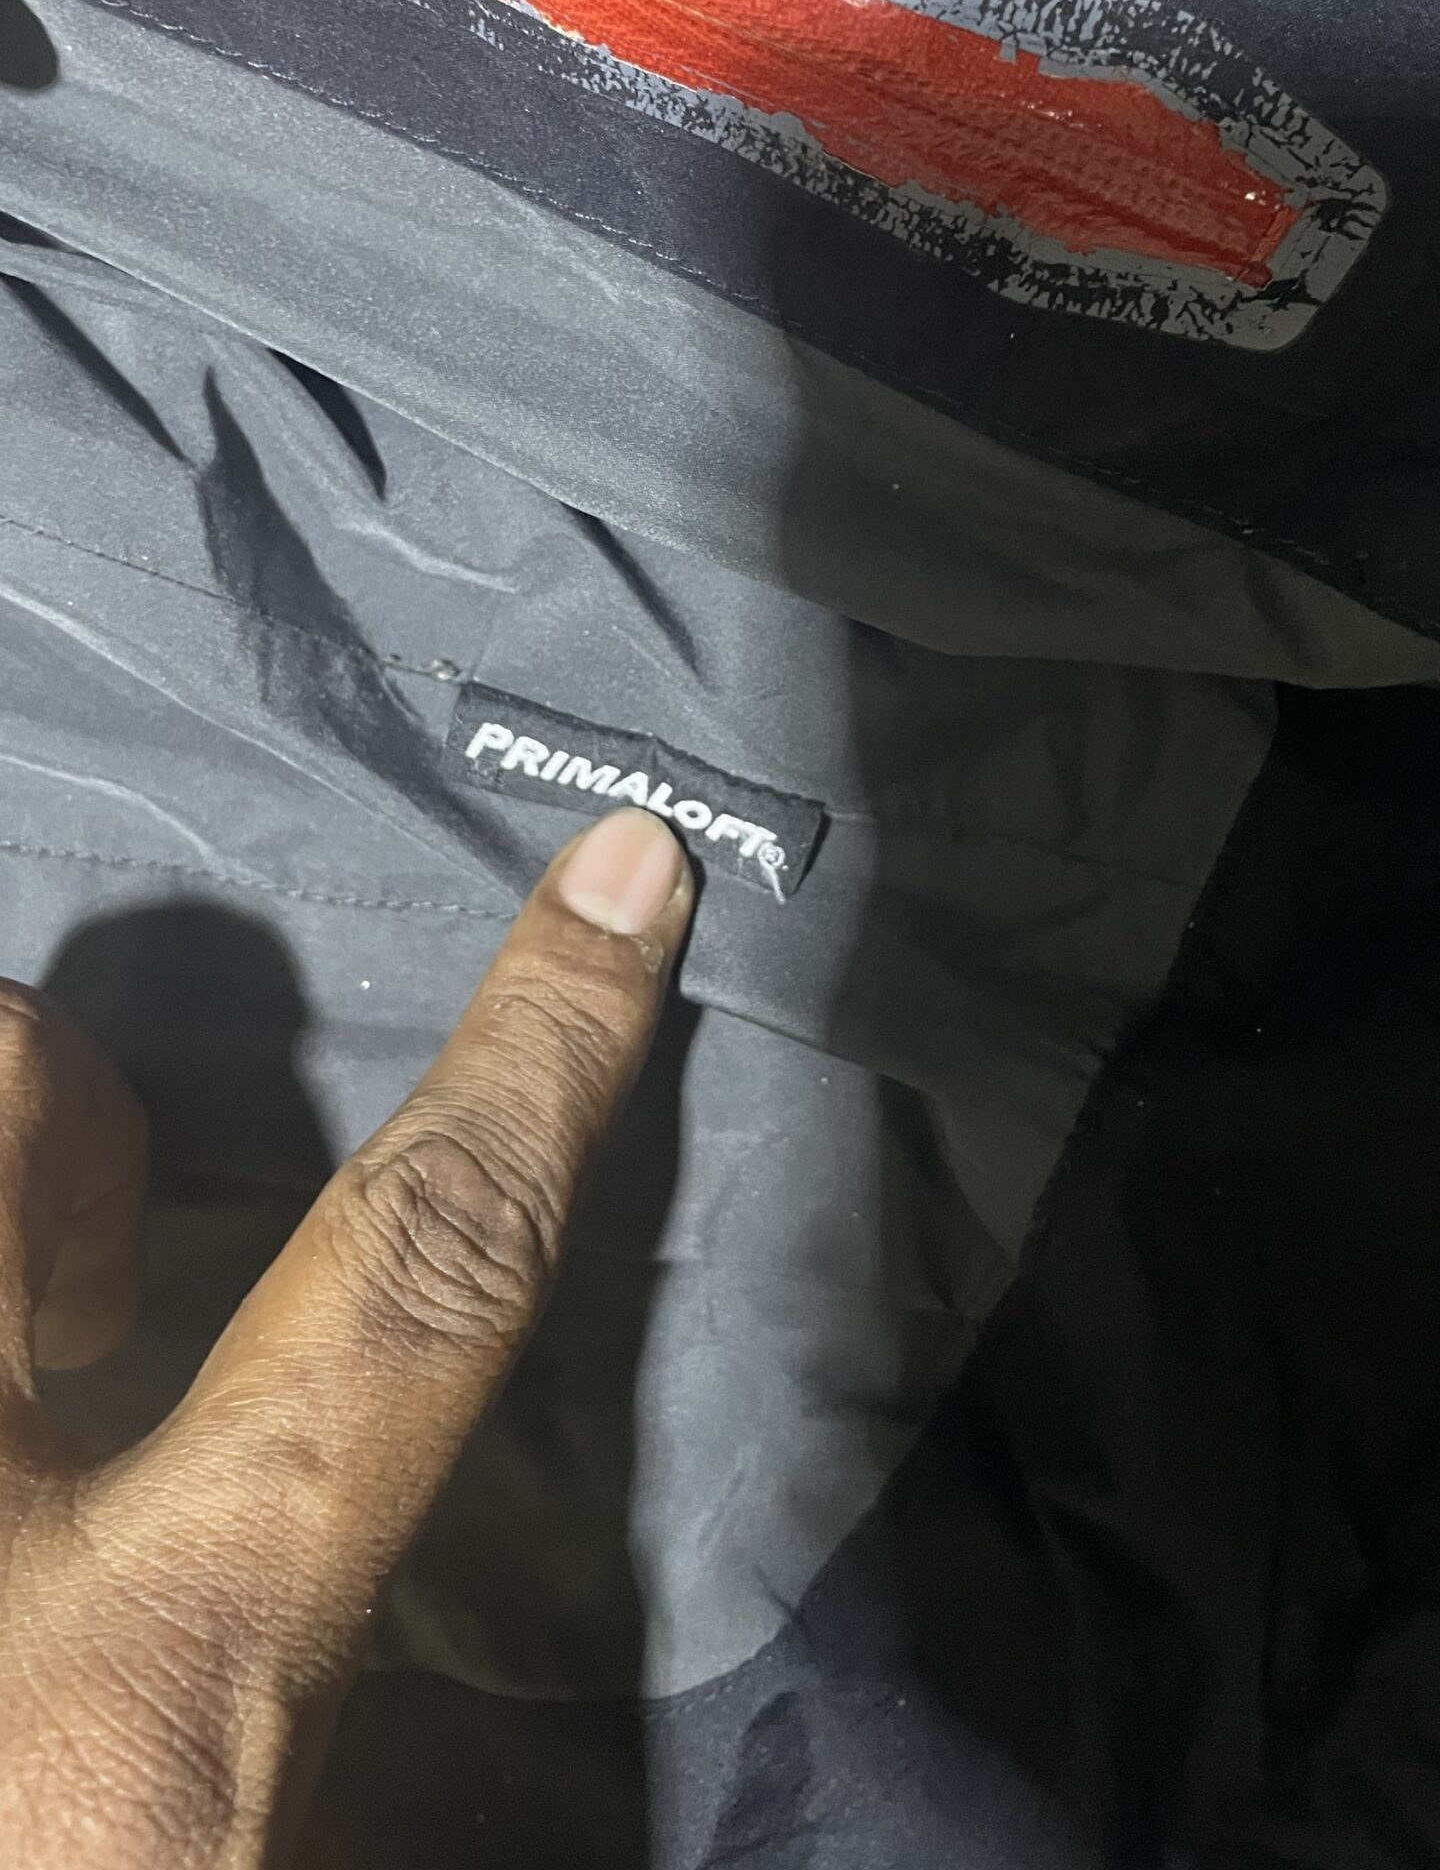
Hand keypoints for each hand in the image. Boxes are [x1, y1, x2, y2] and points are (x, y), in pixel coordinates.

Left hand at [0, 808, 691, 1867]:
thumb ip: (246, 1660)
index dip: (537, 1063)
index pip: (413, 1286)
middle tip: (53, 1305)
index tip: (618, 877)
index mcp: (139, 1684)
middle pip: (11, 1098)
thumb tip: (297, 1457)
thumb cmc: (72, 1859)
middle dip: (44, 1123)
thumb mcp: (179, 1794)